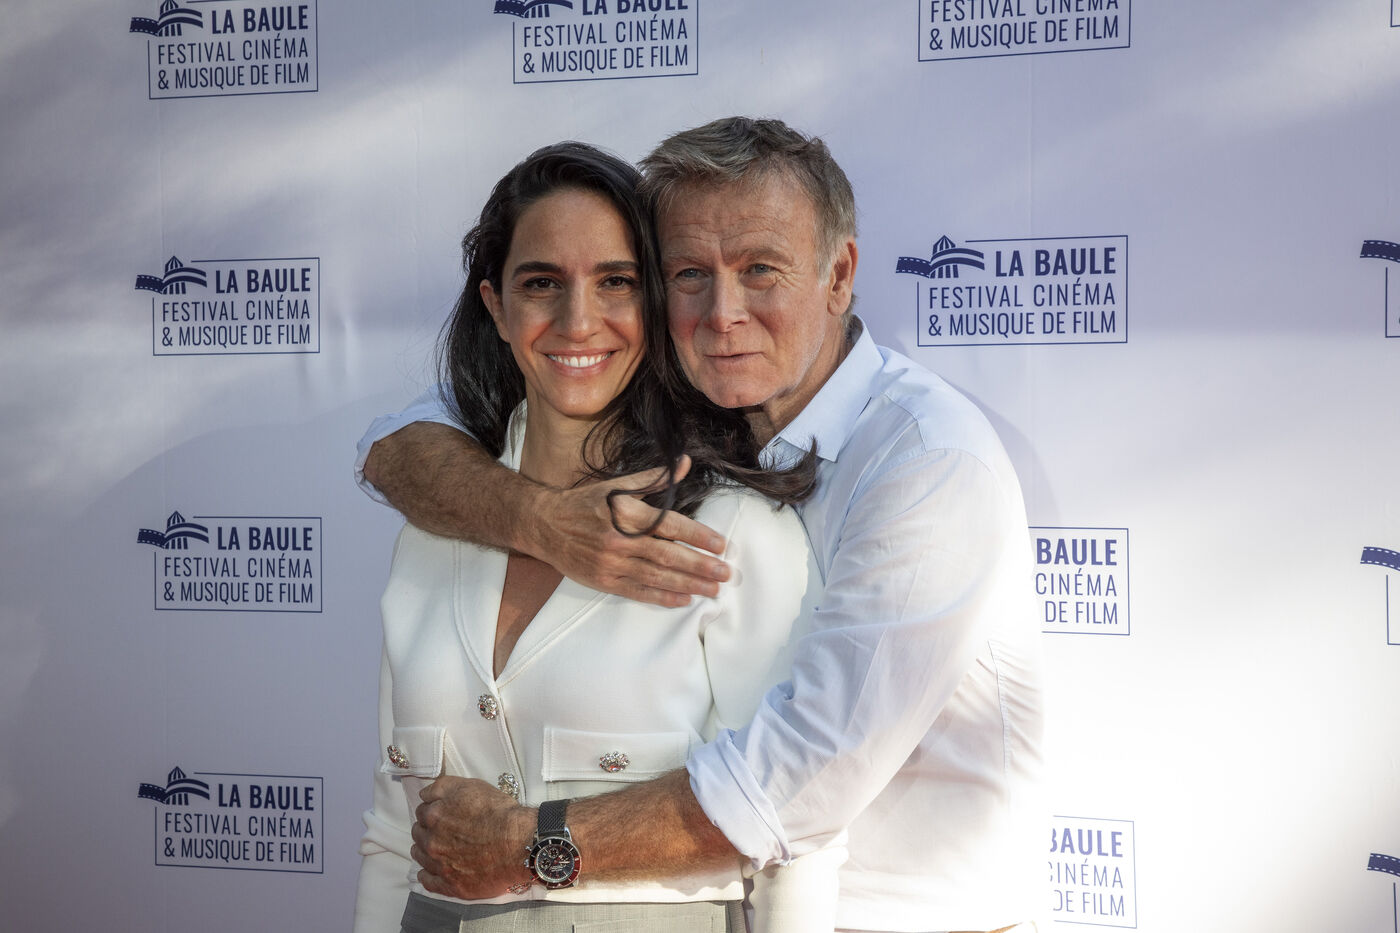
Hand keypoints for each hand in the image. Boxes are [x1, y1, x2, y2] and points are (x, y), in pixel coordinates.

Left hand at [411, 776, 534, 898]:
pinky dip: (427, 875)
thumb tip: (425, 794)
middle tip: (441, 829)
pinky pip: (428, 881)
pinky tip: (433, 870)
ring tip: (438, 848)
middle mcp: (432, 841)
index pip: (422, 811)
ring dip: (424, 850)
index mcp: (435, 815)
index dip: (432, 809)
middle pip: (418, 834)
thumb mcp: (471, 785)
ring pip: (420, 856)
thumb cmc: (499, 812)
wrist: (519, 843)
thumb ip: (442, 787)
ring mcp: (440, 865)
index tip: (440, 812)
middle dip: (427, 829)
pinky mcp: (451, 885)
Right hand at [524, 455, 730, 606]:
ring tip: (712, 589)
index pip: (669, 526)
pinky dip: (662, 597)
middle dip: (700, 565)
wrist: (544, 525)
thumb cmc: (585, 503)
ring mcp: (611, 563)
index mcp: (625, 513)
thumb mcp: (616, 486)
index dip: (697, 536)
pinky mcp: (604, 581)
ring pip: (657, 576)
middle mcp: (619, 540)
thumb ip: (654, 478)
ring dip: (688, 584)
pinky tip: (684, 599)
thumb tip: (685, 463)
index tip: (720, 545)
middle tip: (725, 573)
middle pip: (667, 555)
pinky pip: (638, 592)